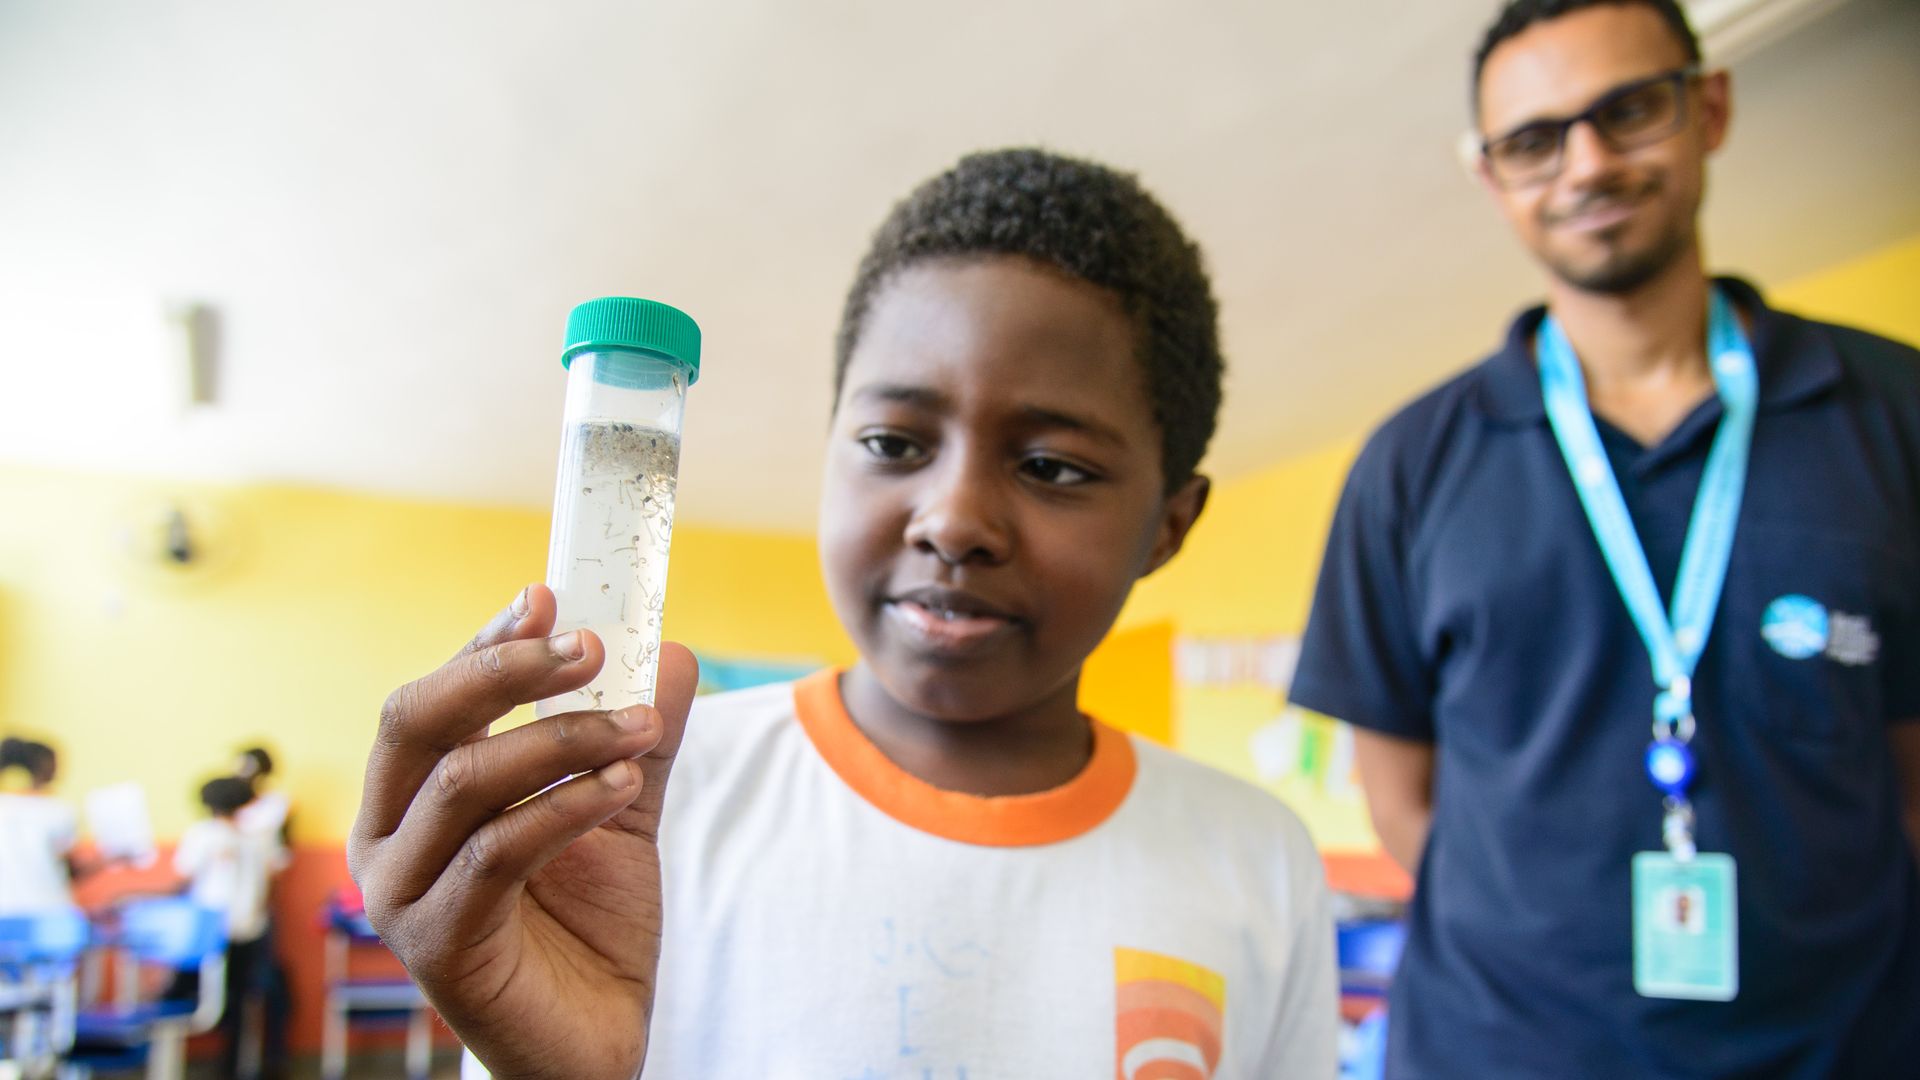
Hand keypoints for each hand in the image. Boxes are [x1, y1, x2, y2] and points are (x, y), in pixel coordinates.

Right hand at [348, 584, 697, 1079]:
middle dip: (504, 671)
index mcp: (414, 796)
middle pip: (419, 720)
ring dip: (559, 740)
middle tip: (590, 646)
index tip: (547, 595)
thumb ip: (639, 734)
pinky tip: (623, 788)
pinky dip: (565, 807)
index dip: (485, 641)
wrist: (593, 1039)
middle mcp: (388, 838)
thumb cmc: (589, 926)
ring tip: (637, 734)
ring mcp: (402, 894)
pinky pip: (496, 852)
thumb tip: (668, 651)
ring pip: (462, 780)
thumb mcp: (621, 810)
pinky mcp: (437, 944)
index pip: (433, 696)